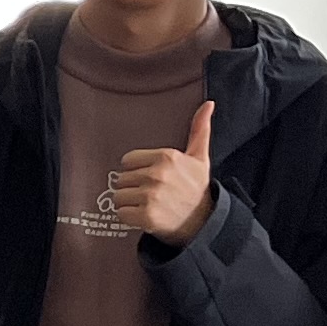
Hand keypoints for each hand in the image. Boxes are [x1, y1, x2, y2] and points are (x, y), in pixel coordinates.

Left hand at [111, 101, 219, 246]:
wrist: (203, 222)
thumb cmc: (196, 188)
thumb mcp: (199, 157)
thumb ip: (199, 129)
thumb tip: (208, 103)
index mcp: (166, 157)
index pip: (127, 161)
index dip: (136, 171)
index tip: (150, 179)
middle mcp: (157, 174)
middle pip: (121, 179)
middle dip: (132, 188)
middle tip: (151, 194)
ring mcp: (151, 196)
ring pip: (118, 196)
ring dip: (129, 203)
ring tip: (148, 205)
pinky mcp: (146, 216)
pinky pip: (120, 213)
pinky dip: (129, 218)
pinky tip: (144, 217)